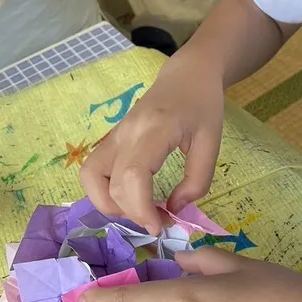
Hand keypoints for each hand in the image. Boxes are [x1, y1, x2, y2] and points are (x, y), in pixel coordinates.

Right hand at [80, 51, 223, 233]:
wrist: (187, 75)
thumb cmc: (202, 106)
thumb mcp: (212, 142)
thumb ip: (197, 179)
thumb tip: (174, 209)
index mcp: (154, 130)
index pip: (131, 176)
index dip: (140, 209)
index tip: (159, 226)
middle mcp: (126, 132)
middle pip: (109, 183)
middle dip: (131, 213)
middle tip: (160, 220)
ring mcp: (115, 134)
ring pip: (90, 177)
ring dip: (109, 204)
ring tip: (139, 209)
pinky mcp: (111, 139)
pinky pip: (94, 170)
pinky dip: (104, 191)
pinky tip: (130, 197)